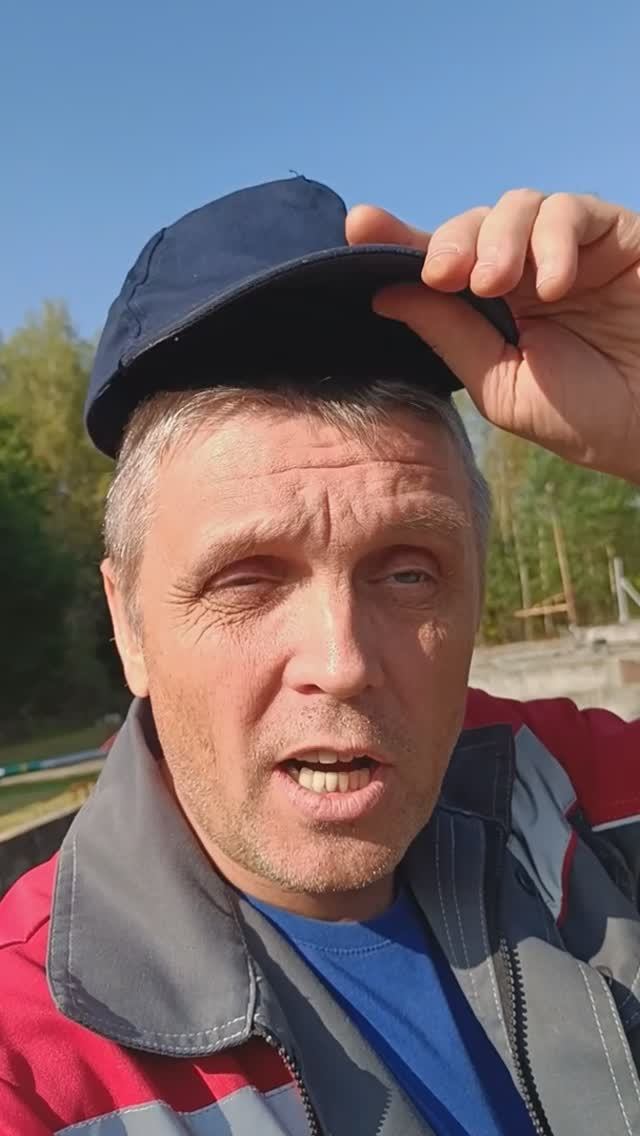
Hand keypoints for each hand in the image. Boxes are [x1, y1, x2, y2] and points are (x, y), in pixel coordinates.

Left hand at [346, 191, 639, 481]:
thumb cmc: (586, 416)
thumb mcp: (501, 385)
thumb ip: (449, 335)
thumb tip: (384, 293)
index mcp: (492, 309)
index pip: (439, 264)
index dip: (398, 240)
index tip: (358, 224)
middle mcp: (526, 272)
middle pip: (471, 226)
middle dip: (448, 243)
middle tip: (442, 275)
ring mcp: (569, 250)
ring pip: (517, 206)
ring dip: (496, 238)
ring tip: (493, 285)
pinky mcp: (614, 234)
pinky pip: (571, 211)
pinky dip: (553, 240)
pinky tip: (551, 285)